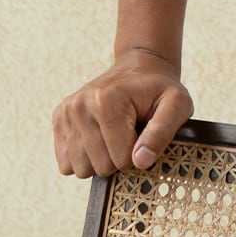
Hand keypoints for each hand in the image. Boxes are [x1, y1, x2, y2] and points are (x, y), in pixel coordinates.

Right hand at [52, 49, 193, 178]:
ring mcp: (66, 111)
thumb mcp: (177, 104)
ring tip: (115, 133)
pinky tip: (99, 137)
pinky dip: (85, 158)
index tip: (144, 131)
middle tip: (130, 132)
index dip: (139, 152)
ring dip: (101, 159)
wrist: (140, 67)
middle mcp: (80, 105)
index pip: (122, 159)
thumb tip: (140, 161)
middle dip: (120, 157)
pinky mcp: (59, 119)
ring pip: (81, 170)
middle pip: (100, 167)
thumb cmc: (159, 89)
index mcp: (107, 100)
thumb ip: (163, 132)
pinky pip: (67, 165)